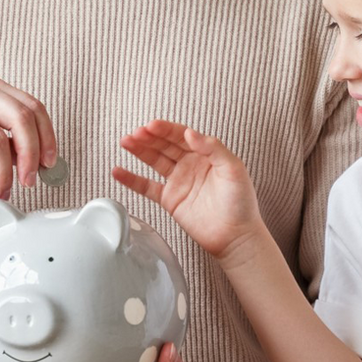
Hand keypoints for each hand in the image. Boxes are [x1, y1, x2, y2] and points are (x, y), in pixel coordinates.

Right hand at [112, 120, 265, 259]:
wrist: (236, 235)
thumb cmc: (241, 203)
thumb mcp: (234, 168)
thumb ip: (213, 148)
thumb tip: (190, 133)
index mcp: (205, 154)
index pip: (181, 136)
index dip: (166, 129)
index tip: (152, 126)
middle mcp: (190, 165)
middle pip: (164, 145)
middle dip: (149, 137)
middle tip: (136, 133)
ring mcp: (178, 181)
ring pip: (154, 161)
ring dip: (139, 150)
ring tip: (125, 142)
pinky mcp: (169, 199)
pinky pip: (146, 187)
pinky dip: (132, 179)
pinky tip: (119, 171)